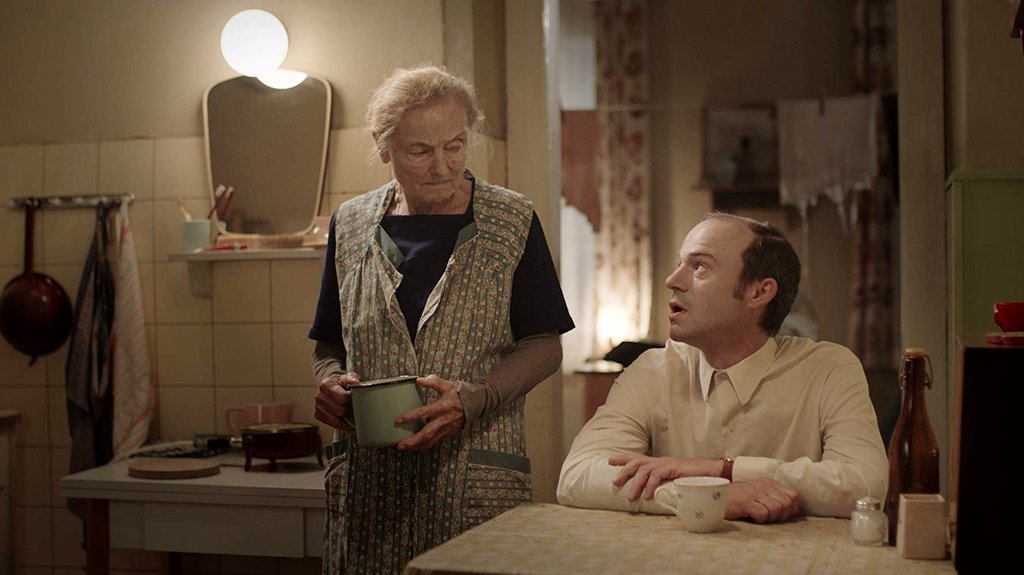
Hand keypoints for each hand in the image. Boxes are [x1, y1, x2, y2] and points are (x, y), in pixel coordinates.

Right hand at [314, 372, 359, 429]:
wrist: (331, 386)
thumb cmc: (340, 383)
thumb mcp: (347, 378)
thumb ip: (352, 378)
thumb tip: (356, 382)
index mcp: (326, 384)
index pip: (343, 398)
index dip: (352, 400)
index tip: (357, 399)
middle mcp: (319, 396)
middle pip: (341, 410)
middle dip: (350, 409)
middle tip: (356, 406)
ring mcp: (318, 406)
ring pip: (337, 419)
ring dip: (346, 417)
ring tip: (351, 412)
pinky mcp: (318, 415)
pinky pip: (333, 424)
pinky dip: (342, 423)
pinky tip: (346, 418)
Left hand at [395, 375, 465, 450]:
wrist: (476, 403)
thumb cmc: (460, 394)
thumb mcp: (447, 385)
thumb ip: (433, 381)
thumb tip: (419, 380)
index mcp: (443, 406)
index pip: (424, 413)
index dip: (410, 417)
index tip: (398, 420)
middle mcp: (444, 420)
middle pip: (427, 434)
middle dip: (413, 441)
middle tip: (400, 445)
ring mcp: (447, 428)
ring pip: (431, 441)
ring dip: (417, 446)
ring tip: (406, 448)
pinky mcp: (448, 433)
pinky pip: (435, 441)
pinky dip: (425, 445)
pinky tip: (417, 446)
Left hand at [609, 455, 723, 501]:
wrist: (712, 471)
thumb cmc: (695, 477)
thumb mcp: (676, 480)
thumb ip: (665, 484)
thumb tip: (657, 496)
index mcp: (659, 463)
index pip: (638, 458)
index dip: (623, 458)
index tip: (610, 460)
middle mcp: (660, 461)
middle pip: (636, 462)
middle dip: (623, 470)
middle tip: (614, 482)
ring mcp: (666, 463)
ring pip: (644, 470)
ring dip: (635, 484)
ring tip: (630, 497)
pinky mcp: (672, 468)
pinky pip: (657, 476)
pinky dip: (650, 486)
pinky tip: (647, 497)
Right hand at [725, 479, 800, 522]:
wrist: (715, 496)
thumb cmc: (738, 499)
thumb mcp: (758, 494)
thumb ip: (775, 499)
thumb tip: (795, 511)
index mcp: (769, 484)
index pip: (794, 495)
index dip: (792, 508)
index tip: (781, 514)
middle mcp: (764, 486)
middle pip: (787, 504)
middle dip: (782, 515)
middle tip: (769, 517)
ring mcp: (755, 493)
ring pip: (777, 509)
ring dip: (770, 518)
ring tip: (759, 516)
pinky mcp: (746, 502)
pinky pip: (763, 514)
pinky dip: (760, 520)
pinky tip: (751, 517)